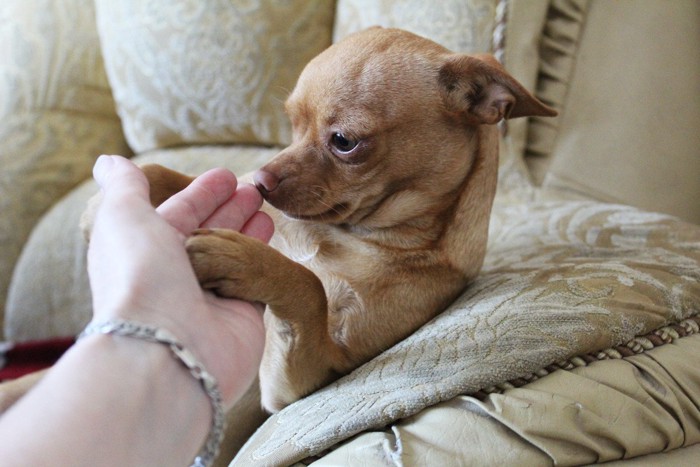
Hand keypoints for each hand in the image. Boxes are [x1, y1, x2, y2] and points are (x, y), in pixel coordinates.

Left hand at [87, 155, 272, 406]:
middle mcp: (174, 276)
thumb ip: (123, 186)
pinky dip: (261, 258)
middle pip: (208, 233)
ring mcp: (208, 298)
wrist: (168, 349)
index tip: (225, 176)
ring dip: (248, 230)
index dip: (199, 193)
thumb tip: (107, 161)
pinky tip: (271, 238)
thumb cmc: (140, 277)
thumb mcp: (123, 216)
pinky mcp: (240, 316)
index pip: (176, 214)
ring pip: (231, 255)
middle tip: (254, 188)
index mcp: (143, 253)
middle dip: (229, 209)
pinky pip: (252, 280)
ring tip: (266, 207)